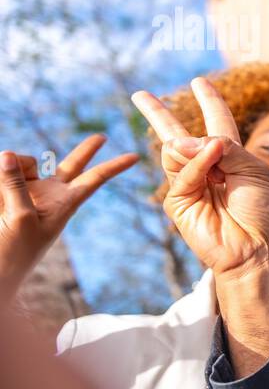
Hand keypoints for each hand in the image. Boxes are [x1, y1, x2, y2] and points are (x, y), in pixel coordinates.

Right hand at [0, 135, 137, 303]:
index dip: (113, 166)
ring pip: (23, 164)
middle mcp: (50, 194)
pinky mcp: (4, 190)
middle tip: (103, 137)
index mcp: (64, 203)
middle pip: (72, 166)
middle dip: (86, 151)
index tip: (135, 157)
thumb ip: (16, 185)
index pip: (94, 180)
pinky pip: (2, 172)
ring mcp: (28, 190)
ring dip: (10, 173)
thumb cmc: (14, 251)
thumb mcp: (19, 217)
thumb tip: (9, 154)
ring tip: (2, 204)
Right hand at [133, 78, 268, 376]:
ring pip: (177, 151)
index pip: (219, 123)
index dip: (210, 102)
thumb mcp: (253, 170)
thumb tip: (180, 141)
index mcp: (234, 158)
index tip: (200, 82)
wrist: (259, 249)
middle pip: (180, 135)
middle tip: (141, 95)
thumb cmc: (265, 212)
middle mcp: (210, 169)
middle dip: (160, 115)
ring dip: (194, 146)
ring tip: (214, 153)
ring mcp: (192, 185)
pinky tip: (211, 166)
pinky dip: (197, 166)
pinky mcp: (179, 202)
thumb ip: (222, 148)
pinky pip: (183, 172)